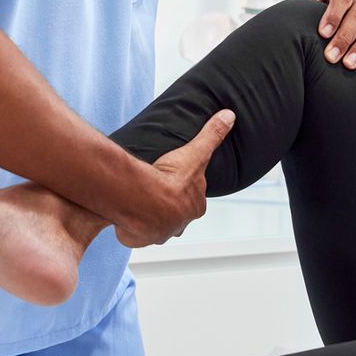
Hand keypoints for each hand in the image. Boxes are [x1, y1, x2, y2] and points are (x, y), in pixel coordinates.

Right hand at [114, 109, 233, 247]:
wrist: (144, 200)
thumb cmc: (171, 179)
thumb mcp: (197, 152)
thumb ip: (212, 134)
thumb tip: (229, 116)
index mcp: (195, 207)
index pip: (193, 200)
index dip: (184, 191)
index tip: (173, 182)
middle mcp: (179, 224)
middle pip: (175, 215)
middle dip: (167, 207)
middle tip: (154, 191)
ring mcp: (159, 233)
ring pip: (155, 227)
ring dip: (148, 217)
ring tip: (137, 202)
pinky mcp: (138, 239)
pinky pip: (134, 233)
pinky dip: (129, 226)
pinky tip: (125, 213)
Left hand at [311, 0, 355, 68]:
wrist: (342, 2)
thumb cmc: (324, 7)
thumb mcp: (315, 3)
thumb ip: (308, 11)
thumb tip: (295, 28)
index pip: (342, 0)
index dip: (333, 16)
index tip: (322, 34)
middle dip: (344, 38)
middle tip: (331, 57)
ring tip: (349, 64)